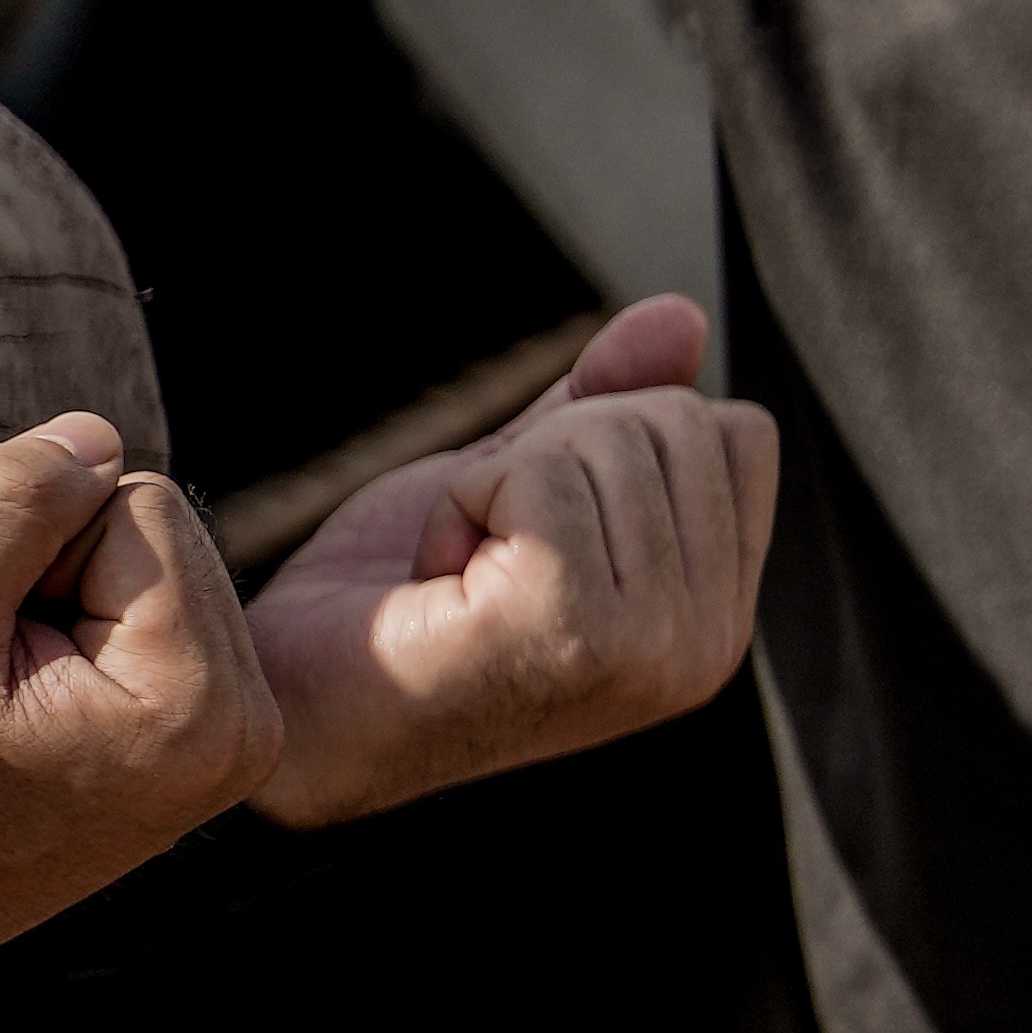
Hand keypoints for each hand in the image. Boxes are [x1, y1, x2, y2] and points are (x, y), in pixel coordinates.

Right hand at [0, 417, 280, 966]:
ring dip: (56, 607)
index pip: (141, 505)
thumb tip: (96, 434)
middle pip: (160, 535)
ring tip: (3, 698)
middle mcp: (248, 727)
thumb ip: (16, 506)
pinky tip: (29, 711)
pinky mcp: (203, 747)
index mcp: (202, 705)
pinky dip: (71, 642)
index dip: (38, 543)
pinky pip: (139, 625)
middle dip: (56, 572)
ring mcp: (232, 744)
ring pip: (145, 574)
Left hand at [243, 297, 778, 832]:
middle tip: (489, 547)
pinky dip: (465, 501)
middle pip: (678, 421)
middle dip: (557, 451)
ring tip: (462, 568)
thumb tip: (681, 316)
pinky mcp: (571, 631)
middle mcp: (707, 644)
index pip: (738, 434)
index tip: (539, 521)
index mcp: (717, 616)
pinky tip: (439, 574)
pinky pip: (540, 476)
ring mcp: (649, 647)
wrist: (293, 716)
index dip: (622, 435)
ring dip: (501, 480)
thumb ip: (606, 407)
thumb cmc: (398, 609)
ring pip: (608, 439)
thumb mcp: (520, 485)